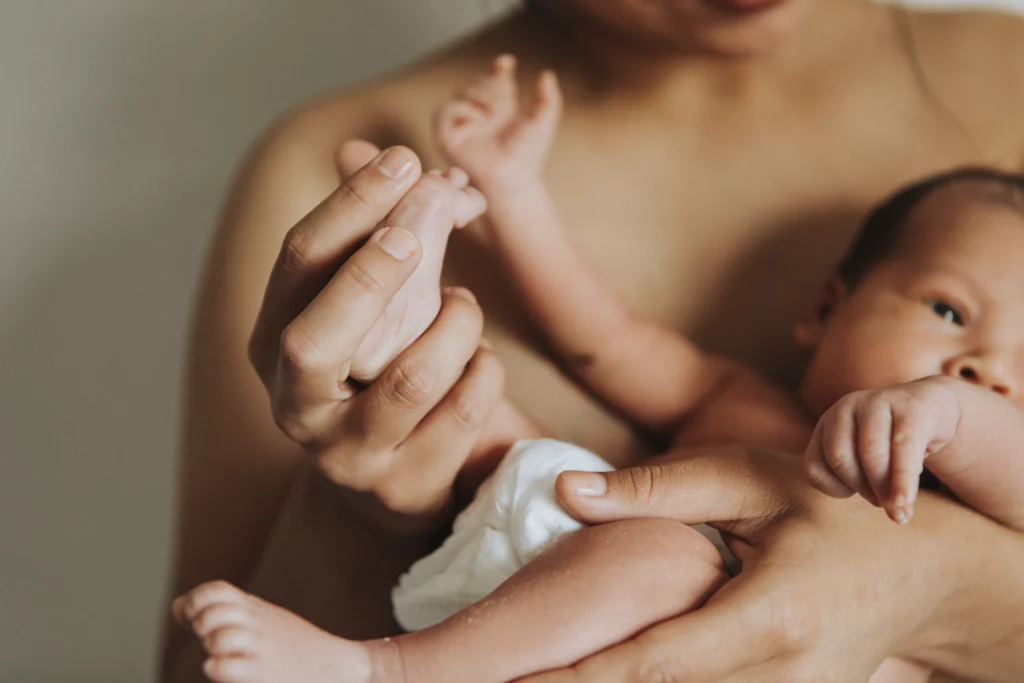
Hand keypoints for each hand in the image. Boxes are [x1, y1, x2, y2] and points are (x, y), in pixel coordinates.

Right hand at [247, 144, 503, 531]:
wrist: (390, 482)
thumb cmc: (377, 372)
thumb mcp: (364, 310)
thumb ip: (370, 238)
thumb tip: (371, 151)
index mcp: (273, 343)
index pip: (298, 264)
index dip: (348, 207)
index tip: (401, 160)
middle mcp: (295, 404)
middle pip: (318, 338)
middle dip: (370, 275)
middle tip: (418, 228)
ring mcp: (347, 455)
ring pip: (411, 379)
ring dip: (456, 326)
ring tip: (464, 307)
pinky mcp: (404, 488)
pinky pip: (464, 412)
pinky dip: (485, 369)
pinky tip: (481, 357)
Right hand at [434, 54, 561, 188]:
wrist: (512, 178)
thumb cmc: (526, 157)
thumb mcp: (542, 124)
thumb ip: (548, 99)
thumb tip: (547, 73)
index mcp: (500, 108)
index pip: (496, 79)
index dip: (500, 68)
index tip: (507, 62)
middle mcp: (479, 113)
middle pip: (479, 82)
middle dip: (491, 86)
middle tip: (503, 106)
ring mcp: (461, 123)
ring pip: (462, 91)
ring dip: (478, 95)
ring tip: (493, 112)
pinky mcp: (446, 134)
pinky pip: (446, 109)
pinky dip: (462, 109)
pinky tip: (478, 119)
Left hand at [515, 445, 959, 682]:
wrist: (925, 573)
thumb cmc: (834, 513)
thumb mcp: (752, 482)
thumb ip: (658, 489)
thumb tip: (566, 490)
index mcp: (768, 620)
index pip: (649, 664)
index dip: (576, 680)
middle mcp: (780, 679)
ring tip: (547, 681)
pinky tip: (609, 676)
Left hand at [803, 377, 960, 523]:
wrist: (934, 405)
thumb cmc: (894, 441)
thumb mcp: (866, 456)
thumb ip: (858, 478)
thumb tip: (880, 511)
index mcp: (827, 423)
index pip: (813, 466)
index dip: (834, 489)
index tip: (856, 495)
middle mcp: (845, 407)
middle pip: (839, 459)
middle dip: (862, 489)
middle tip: (884, 503)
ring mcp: (875, 402)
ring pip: (869, 454)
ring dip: (884, 489)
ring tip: (900, 506)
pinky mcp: (910, 408)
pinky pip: (903, 448)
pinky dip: (903, 481)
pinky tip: (906, 502)